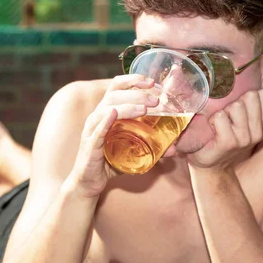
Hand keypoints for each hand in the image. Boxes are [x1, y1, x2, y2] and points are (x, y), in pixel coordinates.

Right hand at [66, 74, 158, 197]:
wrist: (89, 182)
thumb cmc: (110, 162)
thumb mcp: (132, 150)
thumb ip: (151, 146)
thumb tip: (173, 147)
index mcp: (107, 112)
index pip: (117, 87)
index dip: (133, 80)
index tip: (152, 82)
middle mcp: (98, 116)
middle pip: (115, 95)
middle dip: (137, 94)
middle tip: (156, 99)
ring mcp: (92, 130)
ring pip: (107, 109)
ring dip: (127, 106)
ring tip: (144, 109)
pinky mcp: (90, 145)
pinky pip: (97, 131)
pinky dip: (105, 122)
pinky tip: (114, 114)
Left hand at [187, 89, 262, 170]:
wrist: (211, 164)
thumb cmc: (225, 136)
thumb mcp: (244, 121)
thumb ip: (252, 104)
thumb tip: (256, 72)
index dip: (246, 96)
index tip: (238, 109)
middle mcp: (258, 133)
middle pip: (250, 96)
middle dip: (235, 101)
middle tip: (227, 117)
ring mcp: (244, 139)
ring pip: (236, 106)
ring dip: (223, 111)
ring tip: (219, 124)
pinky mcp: (228, 143)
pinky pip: (220, 117)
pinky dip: (212, 120)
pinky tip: (212, 130)